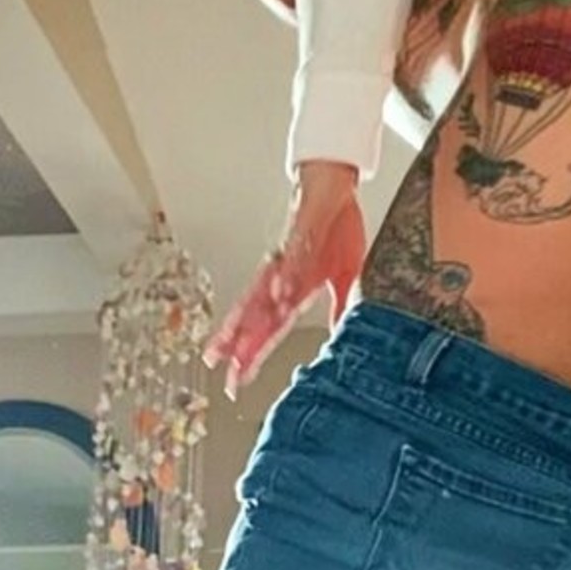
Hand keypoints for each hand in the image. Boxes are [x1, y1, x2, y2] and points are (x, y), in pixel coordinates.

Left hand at [202, 161, 365, 398]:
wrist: (331, 187)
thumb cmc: (334, 228)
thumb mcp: (343, 277)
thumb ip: (338, 307)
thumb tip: (338, 334)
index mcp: (292, 290)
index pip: (267, 330)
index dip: (251, 356)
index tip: (236, 382)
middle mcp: (282, 277)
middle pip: (255, 318)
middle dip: (241, 349)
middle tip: (227, 377)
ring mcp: (288, 257)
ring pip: (264, 292)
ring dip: (252, 321)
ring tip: (241, 348)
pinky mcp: (302, 234)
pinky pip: (292, 258)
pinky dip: (285, 279)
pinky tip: (280, 297)